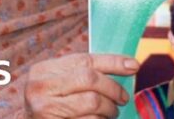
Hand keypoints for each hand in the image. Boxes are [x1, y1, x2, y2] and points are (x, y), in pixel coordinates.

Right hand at [25, 53, 139, 118]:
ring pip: (93, 103)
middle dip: (113, 89)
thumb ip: (85, 72)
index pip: (85, 60)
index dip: (113, 62)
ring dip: (109, 109)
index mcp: (42, 71)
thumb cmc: (51, 104)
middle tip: (123, 98)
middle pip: (90, 80)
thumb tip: (129, 65)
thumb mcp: (60, 83)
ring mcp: (44, 112)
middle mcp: (39, 89)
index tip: (134, 66)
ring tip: (111, 112)